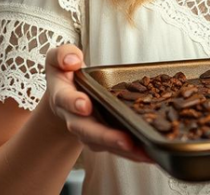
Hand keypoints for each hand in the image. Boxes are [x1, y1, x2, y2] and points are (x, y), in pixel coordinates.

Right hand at [45, 44, 152, 162]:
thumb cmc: (65, 73)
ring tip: (145, 153)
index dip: (74, 103)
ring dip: (124, 150)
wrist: (65, 94)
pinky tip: (150, 154)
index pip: (65, 99)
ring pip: (104, 144)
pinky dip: (133, 153)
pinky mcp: (103, 139)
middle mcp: (74, 117)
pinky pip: (117, 148)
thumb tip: (73, 61)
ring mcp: (89, 131)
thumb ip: (63, 55)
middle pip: (88, 130)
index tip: (85, 105)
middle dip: (106, 136)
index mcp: (62, 95)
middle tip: (125, 141)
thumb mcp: (59, 58)